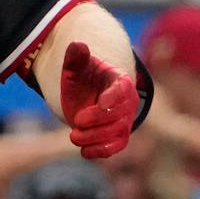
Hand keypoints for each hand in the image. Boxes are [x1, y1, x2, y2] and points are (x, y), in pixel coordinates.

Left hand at [60, 41, 139, 159]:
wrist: (84, 95)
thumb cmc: (82, 78)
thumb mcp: (76, 67)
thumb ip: (76, 58)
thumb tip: (77, 45)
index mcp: (120, 81)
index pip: (122, 89)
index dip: (114, 97)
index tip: (101, 103)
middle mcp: (126, 102)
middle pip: (119, 114)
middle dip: (99, 120)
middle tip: (77, 121)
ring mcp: (123, 120)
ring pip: (117, 133)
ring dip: (96, 137)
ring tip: (73, 136)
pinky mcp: (117, 135)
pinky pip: (116, 146)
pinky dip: (102, 151)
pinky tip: (85, 153)